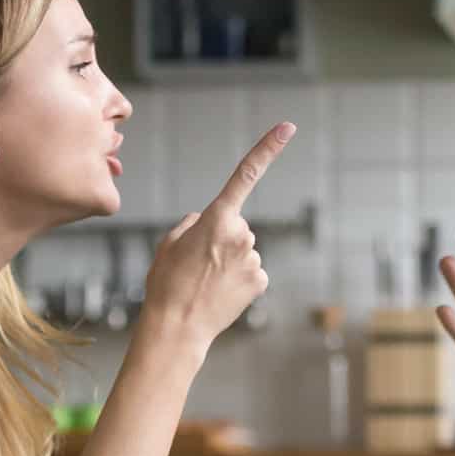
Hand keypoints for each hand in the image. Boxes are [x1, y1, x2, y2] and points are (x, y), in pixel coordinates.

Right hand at [142, 122, 294, 348]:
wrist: (177, 328)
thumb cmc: (167, 283)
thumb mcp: (169, 243)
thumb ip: (193, 224)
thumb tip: (207, 221)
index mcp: (216, 218)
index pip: (245, 175)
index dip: (267, 149)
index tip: (287, 128)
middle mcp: (240, 234)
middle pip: (237, 226)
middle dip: (221, 238)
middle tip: (198, 263)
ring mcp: (253, 258)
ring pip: (244, 250)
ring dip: (229, 261)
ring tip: (206, 281)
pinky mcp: (260, 280)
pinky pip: (251, 271)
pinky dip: (239, 279)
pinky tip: (222, 293)